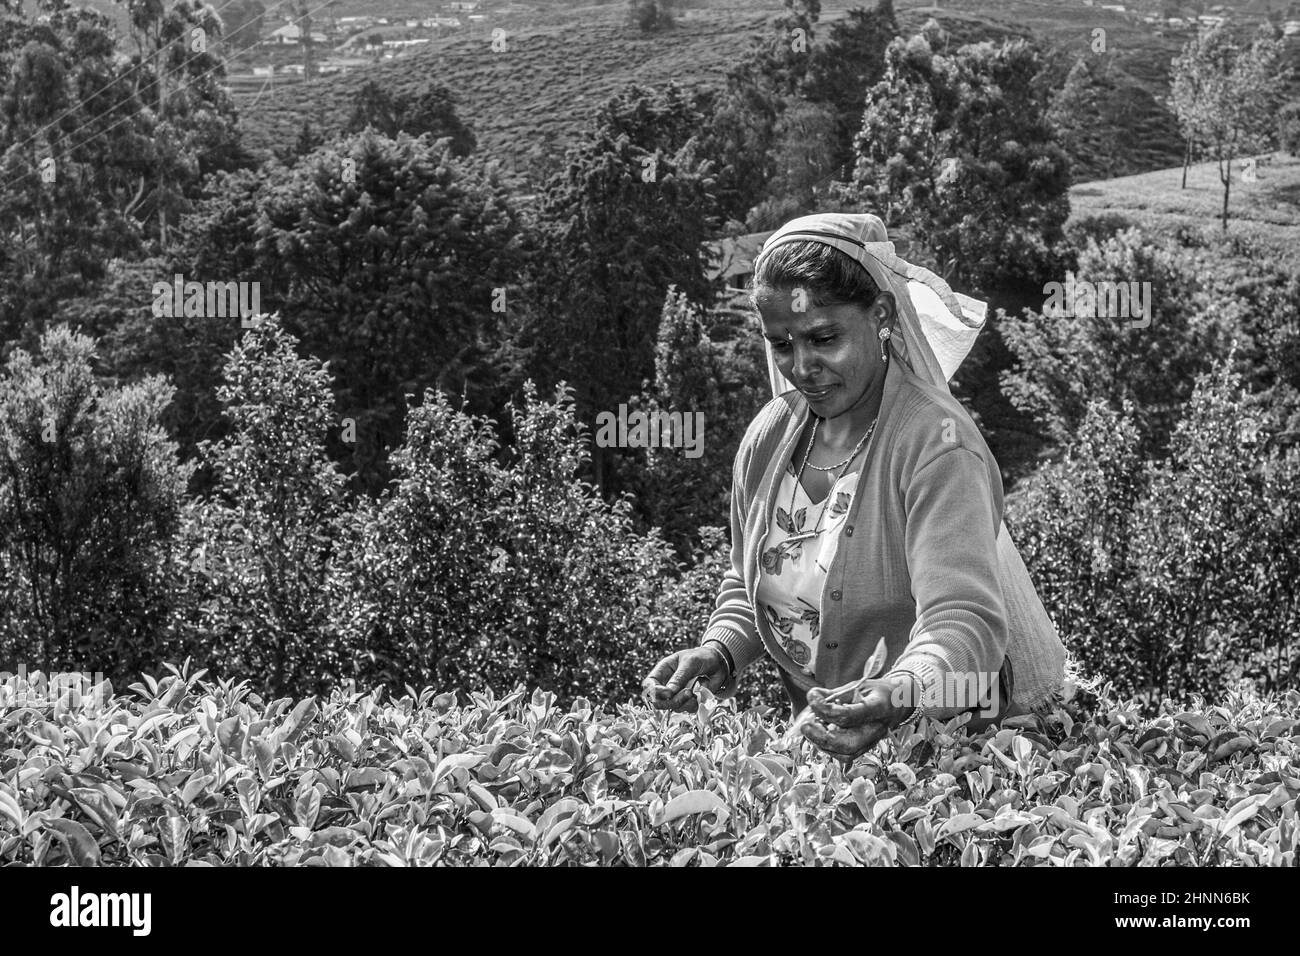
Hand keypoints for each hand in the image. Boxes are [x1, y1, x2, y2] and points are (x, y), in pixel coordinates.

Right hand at [641, 646, 727, 712]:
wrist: (719, 663)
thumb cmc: (702, 657)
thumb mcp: (690, 662)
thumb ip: (679, 677)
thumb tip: (668, 692)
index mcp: (663, 670)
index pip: (649, 684)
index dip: (654, 691)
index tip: (668, 693)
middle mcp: (667, 684)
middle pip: (659, 701)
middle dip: (672, 700)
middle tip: (688, 693)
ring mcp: (677, 694)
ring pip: (673, 707)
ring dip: (685, 702)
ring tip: (695, 691)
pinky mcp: (688, 701)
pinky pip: (687, 709)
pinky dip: (694, 705)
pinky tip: (699, 694)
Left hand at [799, 675, 915, 760]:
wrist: (899, 703)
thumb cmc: (877, 692)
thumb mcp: (858, 685)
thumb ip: (834, 693)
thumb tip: (813, 696)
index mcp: (878, 707)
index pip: (850, 715)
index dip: (825, 709)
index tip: (812, 698)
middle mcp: (877, 729)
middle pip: (848, 744)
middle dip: (822, 737)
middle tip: (806, 724)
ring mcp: (872, 742)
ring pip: (846, 754)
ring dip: (822, 743)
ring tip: (811, 728)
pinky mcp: (865, 749)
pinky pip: (845, 756)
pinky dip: (828, 748)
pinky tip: (819, 734)